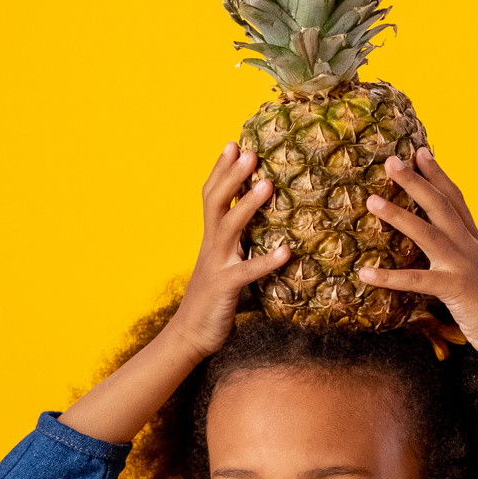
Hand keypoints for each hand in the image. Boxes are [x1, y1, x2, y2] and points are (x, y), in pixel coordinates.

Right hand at [169, 142, 289, 358]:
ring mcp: (217, 265)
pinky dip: (267, 260)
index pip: (211, 196)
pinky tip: (287, 251)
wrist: (190, 335)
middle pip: (216, 202)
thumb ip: (239, 246)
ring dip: (248, 205)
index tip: (233, 144)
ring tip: (269, 184)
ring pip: (229, 228)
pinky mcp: (226, 287)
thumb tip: (265, 229)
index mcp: (211, 239)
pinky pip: (248, 271)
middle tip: (250, 151)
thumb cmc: (214, 300)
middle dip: (231, 175)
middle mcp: (211, 246)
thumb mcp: (226, 265)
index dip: (220, 170)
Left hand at [358, 150, 477, 365]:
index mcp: (475, 242)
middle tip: (391, 161)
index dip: (438, 174)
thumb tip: (444, 250)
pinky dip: (389, 277)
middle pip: (440, 205)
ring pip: (426, 233)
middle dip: (415, 181)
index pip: (456, 199)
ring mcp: (463, 266)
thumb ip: (464, 257)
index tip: (421, 151)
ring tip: (372, 201)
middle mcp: (470, 247)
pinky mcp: (456, 289)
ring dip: (398, 215)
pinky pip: (416, 281)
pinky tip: (365, 273)